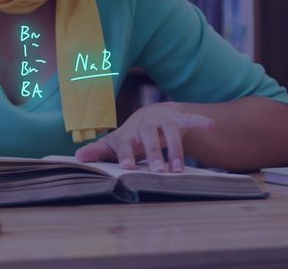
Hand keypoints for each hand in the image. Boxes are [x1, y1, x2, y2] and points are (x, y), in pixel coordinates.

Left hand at [73, 102, 214, 172]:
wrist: (151, 114)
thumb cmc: (131, 136)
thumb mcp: (114, 143)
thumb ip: (98, 151)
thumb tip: (77, 158)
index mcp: (129, 134)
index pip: (125, 144)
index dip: (126, 155)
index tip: (126, 167)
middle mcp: (146, 125)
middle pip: (150, 138)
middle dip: (154, 154)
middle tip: (158, 172)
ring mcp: (163, 121)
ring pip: (171, 133)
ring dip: (176, 150)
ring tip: (179, 171)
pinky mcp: (179, 119)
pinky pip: (190, 119)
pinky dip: (199, 121)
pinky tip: (210, 125)